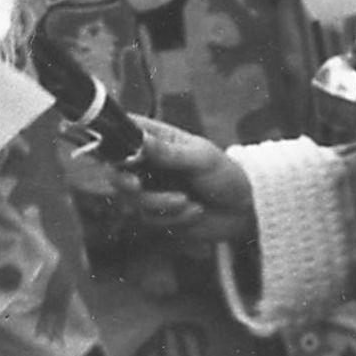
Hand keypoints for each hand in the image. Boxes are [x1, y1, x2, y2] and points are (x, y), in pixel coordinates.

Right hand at [110, 119, 254, 243]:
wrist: (244, 209)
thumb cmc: (225, 174)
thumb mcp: (200, 158)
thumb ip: (167, 152)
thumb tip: (139, 140)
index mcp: (155, 140)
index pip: (120, 135)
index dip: (111, 144)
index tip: (121, 157)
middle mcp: (147, 164)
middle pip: (115, 172)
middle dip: (126, 183)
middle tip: (138, 185)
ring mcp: (149, 190)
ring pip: (132, 200)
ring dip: (160, 204)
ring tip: (188, 201)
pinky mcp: (155, 215)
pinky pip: (150, 220)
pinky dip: (174, 219)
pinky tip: (195, 212)